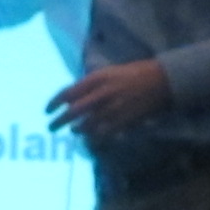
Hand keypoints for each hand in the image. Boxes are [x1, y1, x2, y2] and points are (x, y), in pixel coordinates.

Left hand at [46, 60, 170, 139]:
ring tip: (74, 131)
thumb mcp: (110, 72)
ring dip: (77, 129)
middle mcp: (101, 94)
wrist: (163, 81)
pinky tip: (92, 137)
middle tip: (51, 127)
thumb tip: (76, 96)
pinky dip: (94, 136)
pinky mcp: (123, 121)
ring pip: (86, 125)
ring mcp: (112, 110)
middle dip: (59, 121)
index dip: (54, 102)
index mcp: (97, 79)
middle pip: (73, 112)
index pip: (68, 93)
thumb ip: (92, 84)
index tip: (46, 110)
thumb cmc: (136, 72)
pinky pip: (103, 133)